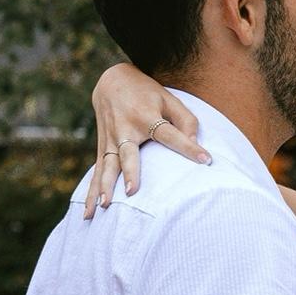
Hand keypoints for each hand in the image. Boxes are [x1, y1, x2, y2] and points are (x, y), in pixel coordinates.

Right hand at [83, 63, 210, 217]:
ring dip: (105, 187)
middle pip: (128, 154)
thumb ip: (186, 119)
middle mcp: (125, 129)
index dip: (188, 147)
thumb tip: (194, 142)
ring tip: (105, 205)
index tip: (206, 160)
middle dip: (130, 172)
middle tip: (132, 191)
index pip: (170, 134)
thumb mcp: (169, 98)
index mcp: (146, 116)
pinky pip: (97, 172)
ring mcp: (111, 141)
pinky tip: (89, 213)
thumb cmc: (146, 93)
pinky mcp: (102, 149)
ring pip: (107, 167)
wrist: (111, 81)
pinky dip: (92, 192)